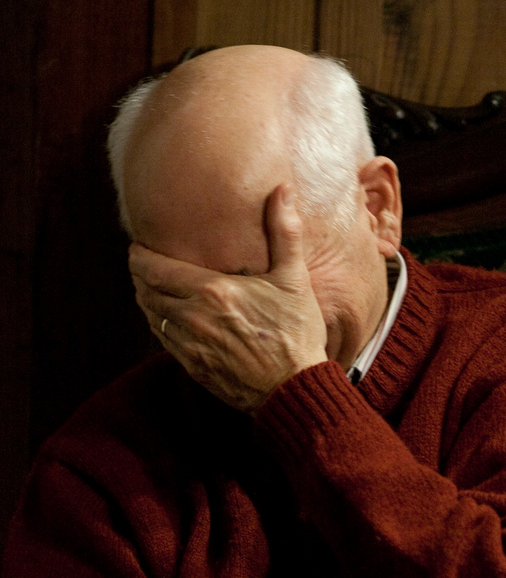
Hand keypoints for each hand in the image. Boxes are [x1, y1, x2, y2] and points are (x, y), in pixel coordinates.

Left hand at [129, 184, 327, 413]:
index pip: (154, 268)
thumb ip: (284, 231)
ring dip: (146, 300)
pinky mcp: (193, 368)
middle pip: (145, 292)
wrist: (294, 388)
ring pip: (151, 317)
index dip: (139, 256)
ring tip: (150, 287)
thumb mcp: (294, 279)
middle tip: (140, 264)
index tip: (137, 246)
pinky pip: (163, 340)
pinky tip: (167, 318)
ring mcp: (190, 346)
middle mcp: (192, 318)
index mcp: (212, 291)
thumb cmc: (297, 333)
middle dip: (139, 275)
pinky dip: (159, 324)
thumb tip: (282, 189)